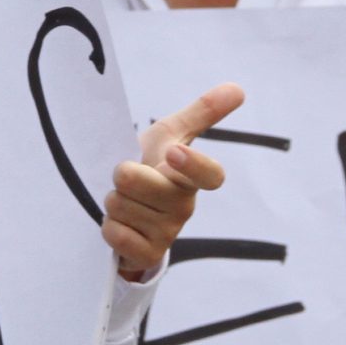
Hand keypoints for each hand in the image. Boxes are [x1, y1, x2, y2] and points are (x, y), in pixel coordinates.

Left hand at [101, 83, 243, 281]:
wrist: (130, 207)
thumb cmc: (151, 165)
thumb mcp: (169, 135)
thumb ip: (202, 112)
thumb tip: (237, 88)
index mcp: (191, 178)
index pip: (208, 176)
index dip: (193, 165)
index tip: (173, 153)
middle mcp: (183, 207)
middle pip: (142, 184)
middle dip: (123, 175)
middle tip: (125, 175)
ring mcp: (167, 234)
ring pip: (123, 207)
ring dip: (113, 201)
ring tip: (123, 200)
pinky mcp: (147, 255)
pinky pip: (116, 235)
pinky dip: (108, 226)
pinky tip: (119, 223)